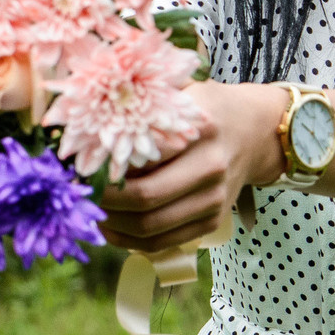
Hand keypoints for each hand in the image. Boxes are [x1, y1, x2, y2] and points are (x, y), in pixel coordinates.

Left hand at [96, 80, 284, 255]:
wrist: (257, 132)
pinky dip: (130, 241)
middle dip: (104, 200)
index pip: (141, 155)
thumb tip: (84, 120)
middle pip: (144, 197)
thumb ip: (142, 102)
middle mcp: (212, 166)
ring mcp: (215, 198)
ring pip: (150, 227)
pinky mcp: (213, 220)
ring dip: (113, 225)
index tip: (77, 166)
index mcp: (200, 128)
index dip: (103, 166)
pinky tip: (112, 228)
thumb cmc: (208, 108)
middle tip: (80, 192)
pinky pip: (163, 242)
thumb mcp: (182, 92)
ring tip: (92, 211)